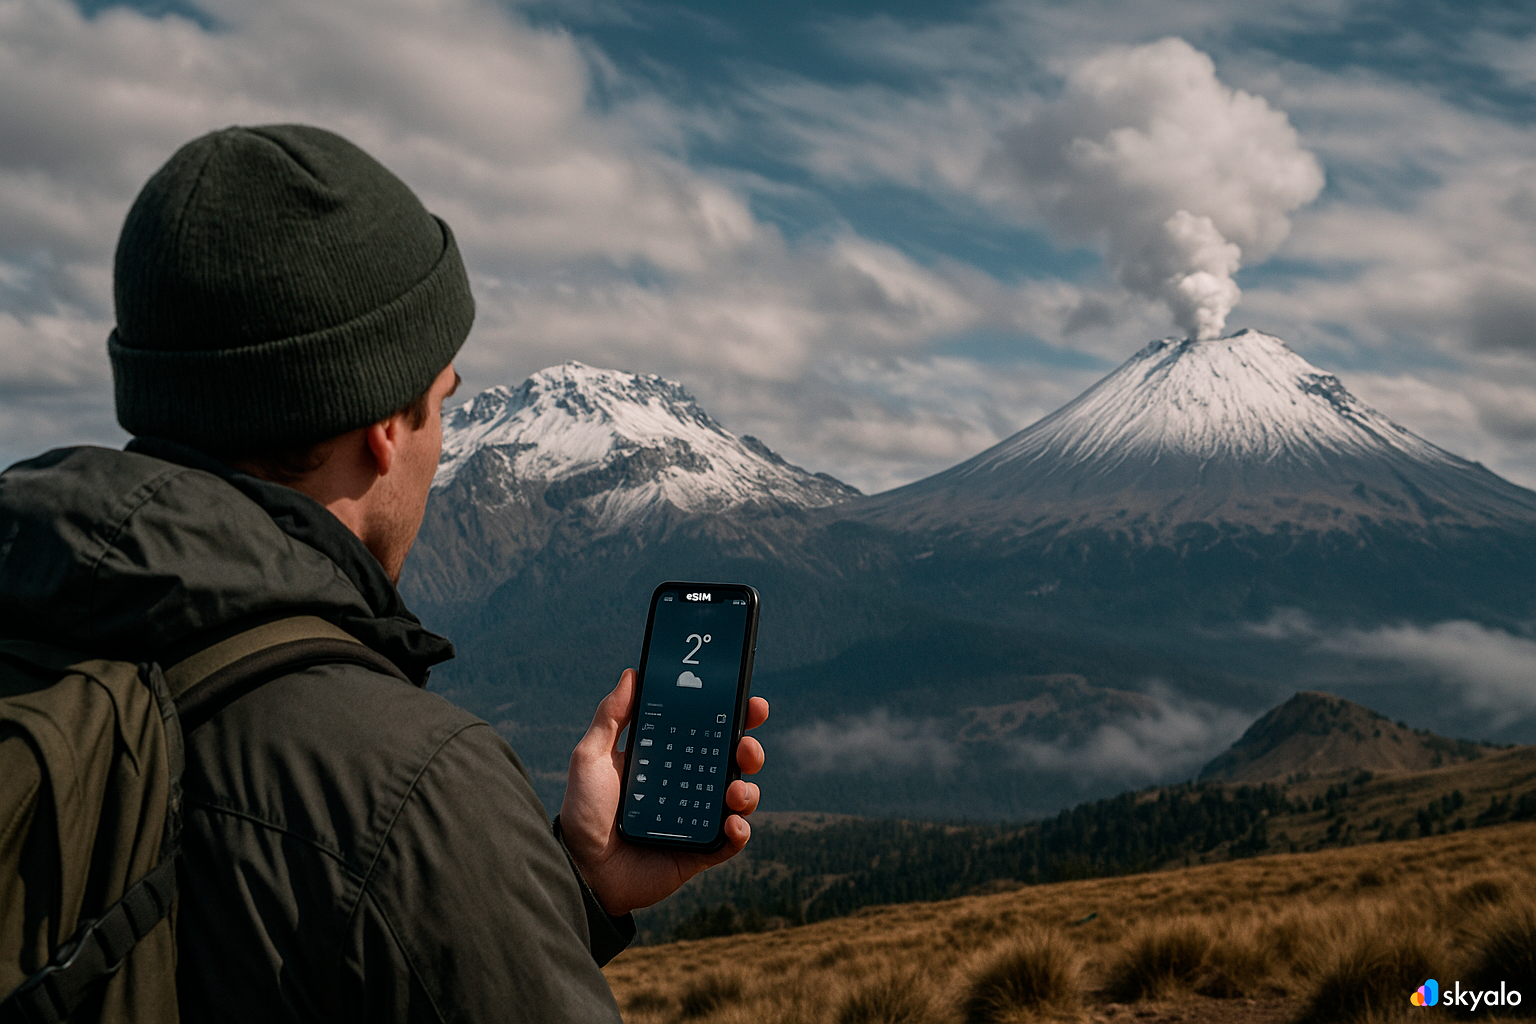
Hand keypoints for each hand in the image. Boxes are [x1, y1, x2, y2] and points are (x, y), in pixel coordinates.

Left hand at [559, 669, 768, 916]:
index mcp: (668, 759)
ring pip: (741, 797)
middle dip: (750, 748)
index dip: (734, 714)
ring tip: (733, 791)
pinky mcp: (700, 852)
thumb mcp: (591, 757)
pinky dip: (740, 831)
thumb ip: (610, 717)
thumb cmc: (583, 812)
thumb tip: (632, 673)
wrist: (580, 870)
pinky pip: (732, 841)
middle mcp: (689, 785)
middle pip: (734, 761)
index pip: (708, 731)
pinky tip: (731, 824)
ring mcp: (697, 819)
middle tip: (745, 745)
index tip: (749, 700)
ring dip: (748, 790)